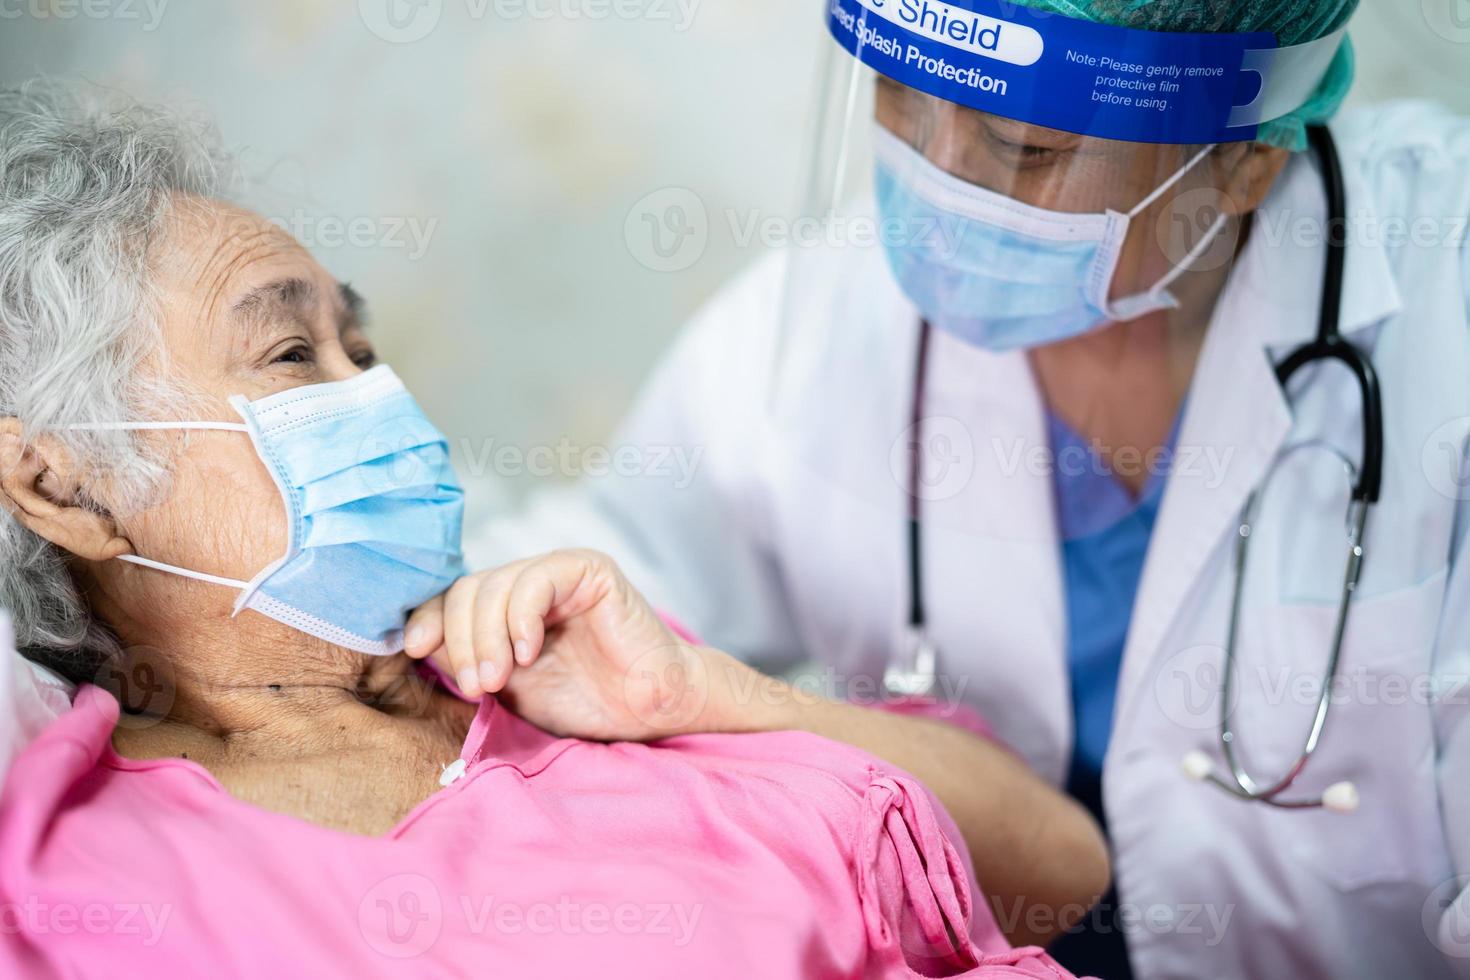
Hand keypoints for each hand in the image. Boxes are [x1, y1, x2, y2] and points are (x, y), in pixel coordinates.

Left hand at [404, 549, 720, 740]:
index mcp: (506, 606)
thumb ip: (469, 662)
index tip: (414, 651)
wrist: (650, 711)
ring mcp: (558, 572)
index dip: (429, 619)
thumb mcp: (509, 686)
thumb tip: (415, 645)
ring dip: (485, 637)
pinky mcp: (589, 570)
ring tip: (497, 680)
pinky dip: (521, 617)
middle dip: (460, 640)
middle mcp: (529, 582)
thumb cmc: (585, 702)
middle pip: (468, 591)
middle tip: (475, 688)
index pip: (452, 598)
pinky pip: (537, 580)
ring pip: (495, 585)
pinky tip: (528, 654)